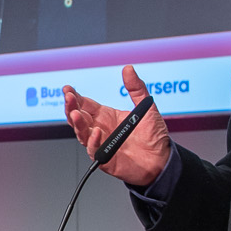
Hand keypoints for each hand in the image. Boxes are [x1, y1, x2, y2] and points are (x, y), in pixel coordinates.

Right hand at [63, 64, 173, 187]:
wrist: (163, 160)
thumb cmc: (154, 137)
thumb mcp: (146, 107)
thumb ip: (136, 88)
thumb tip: (128, 69)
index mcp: (106, 116)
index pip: (85, 104)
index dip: (75, 97)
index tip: (68, 89)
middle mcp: (100, 129)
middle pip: (78, 117)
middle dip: (71, 107)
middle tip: (69, 97)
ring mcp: (101, 144)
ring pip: (82, 133)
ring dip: (77, 123)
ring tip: (75, 113)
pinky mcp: (106, 159)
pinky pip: (95, 150)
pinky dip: (93, 142)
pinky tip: (96, 132)